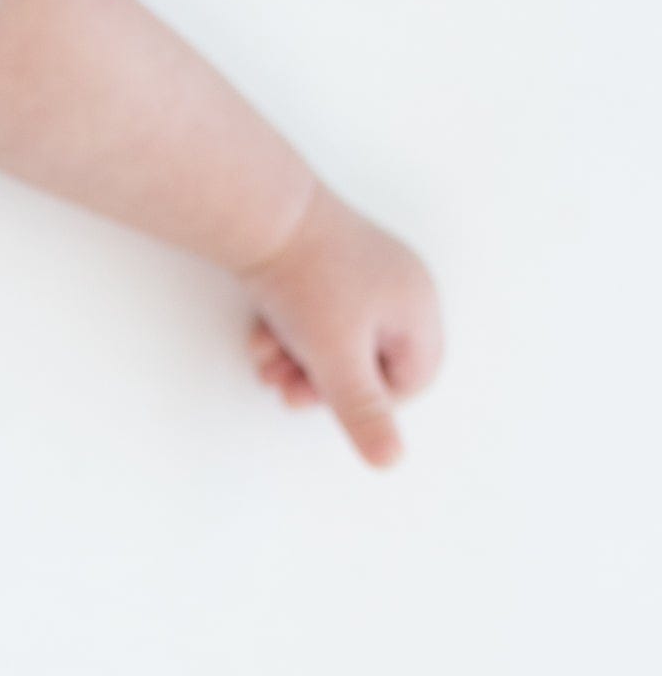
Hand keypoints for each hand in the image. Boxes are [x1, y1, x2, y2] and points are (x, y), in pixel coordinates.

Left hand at [239, 184, 443, 467]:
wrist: (258, 215)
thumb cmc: (306, 282)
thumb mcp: (337, 359)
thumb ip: (363, 412)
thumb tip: (390, 460)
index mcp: (418, 307)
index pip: (412, 380)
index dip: (368, 400)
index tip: (326, 399)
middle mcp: (398, 285)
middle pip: (368, 360)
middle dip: (322, 380)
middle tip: (284, 388)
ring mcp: (360, 270)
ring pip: (333, 338)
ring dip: (298, 358)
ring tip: (265, 360)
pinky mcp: (319, 261)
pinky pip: (311, 311)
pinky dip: (285, 328)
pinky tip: (258, 334)